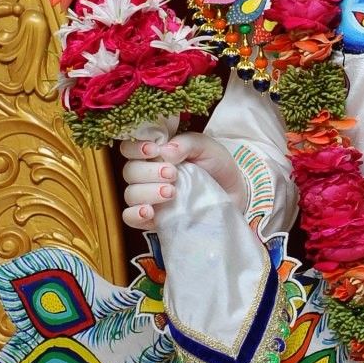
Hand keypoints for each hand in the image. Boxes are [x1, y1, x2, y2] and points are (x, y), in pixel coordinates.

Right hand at [120, 126, 247, 231]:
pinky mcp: (153, 218)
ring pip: (130, 194)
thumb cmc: (216, 165)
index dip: (136, 148)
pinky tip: (149, 212)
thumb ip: (186, 143)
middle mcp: (147, 174)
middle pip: (130, 172)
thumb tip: (165, 150)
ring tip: (171, 192)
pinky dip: (135, 214)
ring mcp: (149, 197)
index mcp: (155, 153)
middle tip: (172, 174)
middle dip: (149, 172)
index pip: (129, 148)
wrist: (234, 193)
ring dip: (147, 192)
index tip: (153, 150)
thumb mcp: (206, 147)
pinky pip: (130, 218)